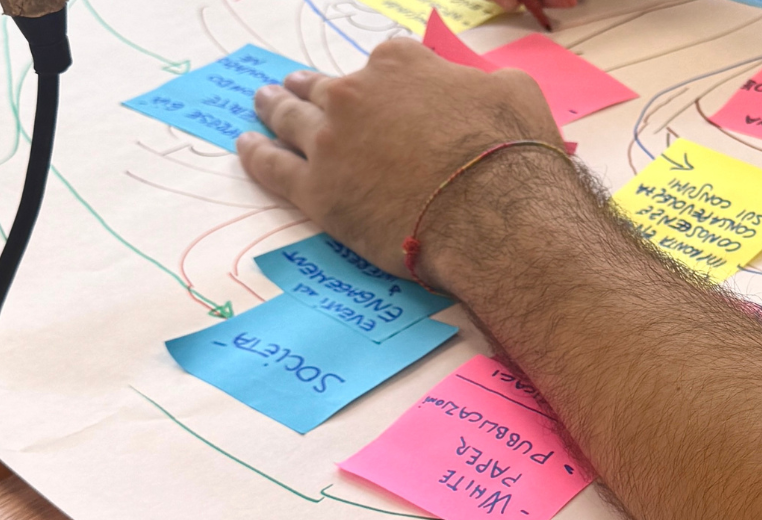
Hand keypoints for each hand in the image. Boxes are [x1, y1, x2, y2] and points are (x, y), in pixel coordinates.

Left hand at [236, 38, 565, 281]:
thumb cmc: (513, 155)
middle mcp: (356, 92)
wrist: (493, 217)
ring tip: (262, 102)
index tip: (385, 93)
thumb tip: (481, 88)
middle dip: (311, 86)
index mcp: (402, 64)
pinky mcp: (315, 189)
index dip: (384, 80)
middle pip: (324, 85)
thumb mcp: (516, 94)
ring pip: (289, 117)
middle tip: (297, 88)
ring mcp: (330, 140)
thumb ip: (485, 84)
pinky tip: (245, 145)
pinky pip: (271, 166)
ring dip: (273, 107)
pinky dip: (254, 154)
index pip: (384, 61)